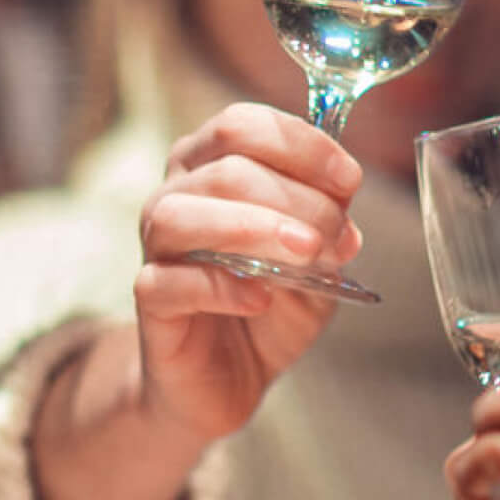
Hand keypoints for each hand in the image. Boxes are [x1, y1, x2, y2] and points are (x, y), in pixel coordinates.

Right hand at [132, 103, 366, 440]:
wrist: (227, 374)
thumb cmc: (268, 302)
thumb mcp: (316, 261)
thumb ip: (329, 231)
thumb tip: (343, 220)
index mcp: (213, 167)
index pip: (244, 125)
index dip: (302, 145)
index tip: (348, 181)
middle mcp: (177, 195)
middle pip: (225, 166)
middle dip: (295, 195)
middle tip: (335, 235)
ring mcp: (156, 247)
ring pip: (183, 214)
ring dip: (254, 228)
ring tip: (304, 251)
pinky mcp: (150, 301)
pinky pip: (171, 282)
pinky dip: (222, 287)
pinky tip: (261, 299)